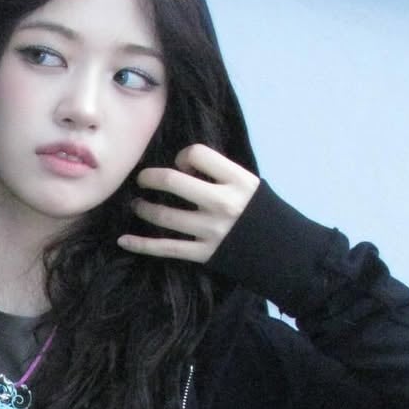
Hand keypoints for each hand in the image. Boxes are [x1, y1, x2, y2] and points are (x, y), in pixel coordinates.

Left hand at [117, 143, 259, 263]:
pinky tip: (124, 240)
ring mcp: (211, 230)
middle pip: (173, 182)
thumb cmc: (263, 214)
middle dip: (150, 177)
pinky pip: (166, 248)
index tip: (182, 165)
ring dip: (144, 208)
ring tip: (137, 205)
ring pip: (164, 216)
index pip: (197, 154)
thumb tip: (184, 168)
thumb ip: (221, 175)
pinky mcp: (204, 254)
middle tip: (142, 179)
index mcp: (236, 180)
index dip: (183, 156)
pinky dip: (141, 245)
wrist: (284, 252)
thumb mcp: (250, 185)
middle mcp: (222, 203)